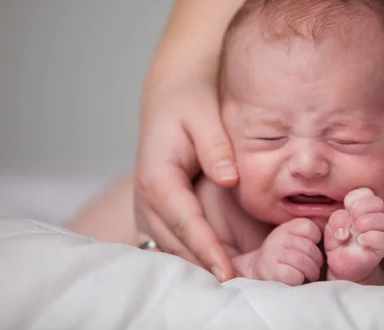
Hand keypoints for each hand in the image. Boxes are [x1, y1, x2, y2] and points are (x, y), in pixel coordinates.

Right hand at [133, 65, 238, 281]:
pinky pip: (170, 240)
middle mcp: (146, 197)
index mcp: (157, 177)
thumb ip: (216, 148)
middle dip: (203, 268)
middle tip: (236, 289)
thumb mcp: (203, 115)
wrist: (171, 94)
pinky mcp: (156, 208)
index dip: (208, 250)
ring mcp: (148, 206)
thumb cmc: (189, 101)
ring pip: (170, 247)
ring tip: (227, 287)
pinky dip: (188, 256)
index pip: (186, 223)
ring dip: (195, 267)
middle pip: (175, 243)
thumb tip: (228, 180)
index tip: (228, 274)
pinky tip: (210, 268)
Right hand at [252, 218, 322, 284]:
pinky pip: (293, 275)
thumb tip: (335, 231)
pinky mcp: (271, 271)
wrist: (260, 269)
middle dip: (317, 261)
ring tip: (309, 275)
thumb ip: (310, 233)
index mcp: (287, 227)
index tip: (312, 249)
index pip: (310, 228)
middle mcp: (278, 237)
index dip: (316, 241)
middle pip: (309, 247)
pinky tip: (297, 279)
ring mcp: (273, 253)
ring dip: (311, 272)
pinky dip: (299, 279)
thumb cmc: (286, 255)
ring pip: (302, 261)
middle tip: (315, 267)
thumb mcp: (295, 238)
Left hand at [324, 188, 383, 282]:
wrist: (342, 266)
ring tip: (354, 232)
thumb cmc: (338, 242)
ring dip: (365, 223)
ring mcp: (380, 232)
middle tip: (351, 220)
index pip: (365, 192)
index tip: (346, 209)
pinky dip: (371, 237)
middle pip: (377, 202)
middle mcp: (374, 217)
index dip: (354, 198)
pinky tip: (360, 241)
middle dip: (360, 208)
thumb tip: (347, 219)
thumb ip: (337, 219)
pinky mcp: (382, 248)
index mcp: (362, 207)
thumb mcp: (332, 227)